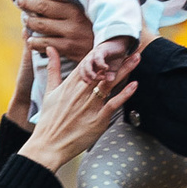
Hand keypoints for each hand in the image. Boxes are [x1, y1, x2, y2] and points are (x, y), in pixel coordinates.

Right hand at [18, 51, 136, 172]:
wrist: (48, 144)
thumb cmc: (49, 120)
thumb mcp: (49, 91)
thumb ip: (53, 68)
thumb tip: (50, 49)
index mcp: (70, 84)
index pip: (89, 63)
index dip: (102, 52)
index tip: (113, 42)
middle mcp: (81, 92)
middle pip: (103, 70)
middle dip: (118, 57)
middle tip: (132, 46)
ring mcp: (90, 105)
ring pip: (110, 83)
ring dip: (125, 70)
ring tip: (137, 58)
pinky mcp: (98, 119)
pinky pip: (114, 103)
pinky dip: (124, 94)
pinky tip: (135, 84)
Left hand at [19, 0, 94, 67]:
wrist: (109, 47)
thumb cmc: (94, 25)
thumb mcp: (86, 8)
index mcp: (77, 4)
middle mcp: (74, 17)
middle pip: (42, 6)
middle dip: (27, 2)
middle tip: (20, 1)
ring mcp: (71, 33)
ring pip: (40, 25)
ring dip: (29, 21)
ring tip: (26, 19)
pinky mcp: (68, 49)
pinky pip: (43, 44)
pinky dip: (33, 41)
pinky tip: (31, 39)